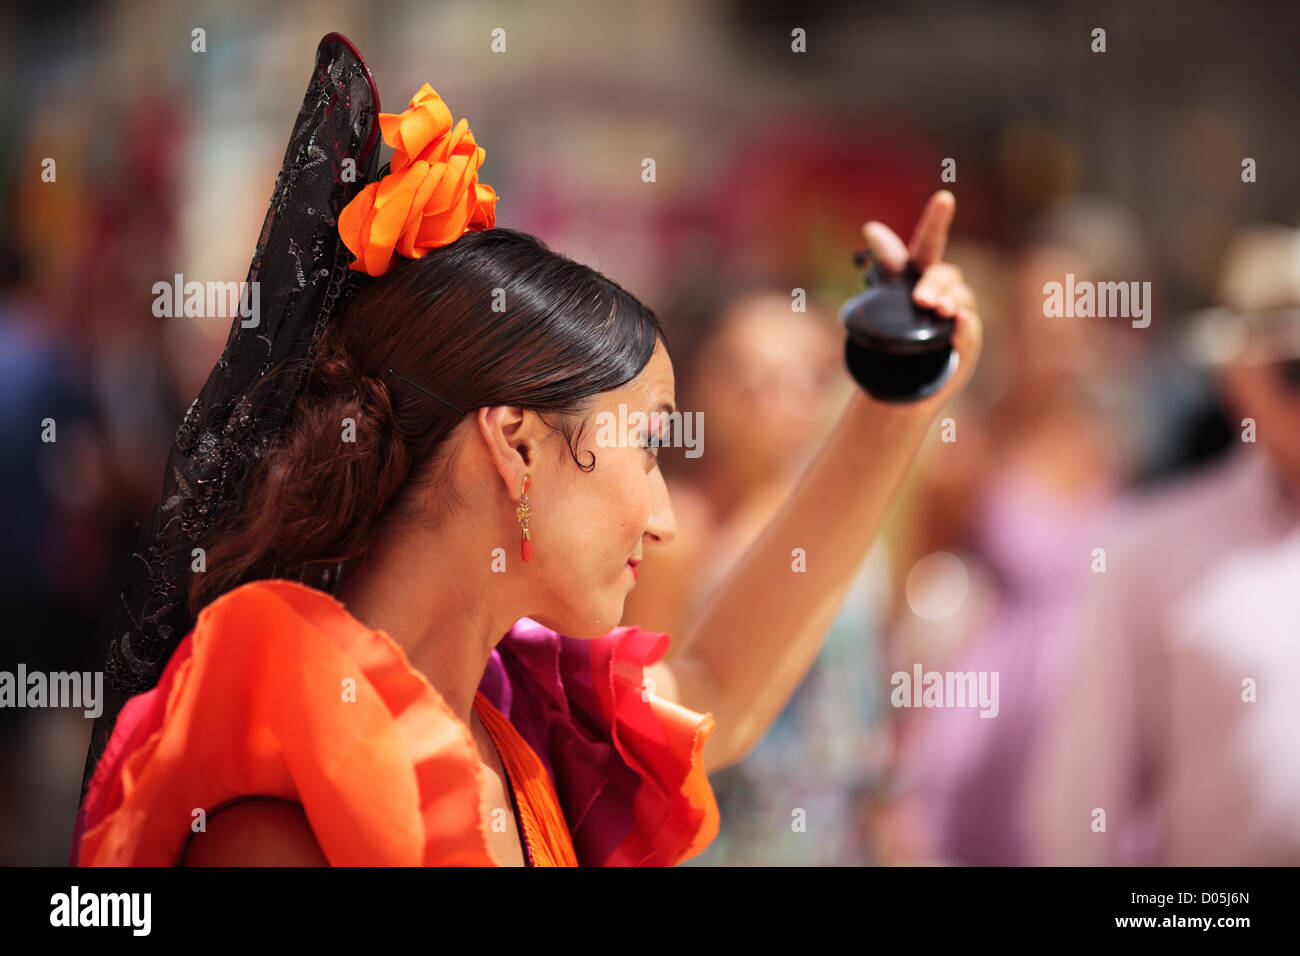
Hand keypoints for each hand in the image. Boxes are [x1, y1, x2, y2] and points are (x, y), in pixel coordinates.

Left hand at [861, 190, 982, 408]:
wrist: (896, 383)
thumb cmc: (891, 337)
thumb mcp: (884, 299)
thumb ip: (888, 264)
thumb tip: (872, 226)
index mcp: (918, 275)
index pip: (929, 243)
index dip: (936, 220)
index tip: (943, 199)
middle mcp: (942, 291)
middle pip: (944, 273)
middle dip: (933, 282)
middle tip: (920, 299)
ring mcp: (957, 316)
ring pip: (959, 298)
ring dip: (947, 300)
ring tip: (936, 311)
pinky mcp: (964, 342)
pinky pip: (969, 328)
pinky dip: (962, 324)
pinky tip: (955, 320)